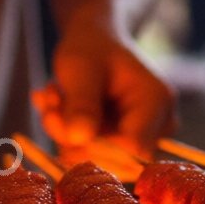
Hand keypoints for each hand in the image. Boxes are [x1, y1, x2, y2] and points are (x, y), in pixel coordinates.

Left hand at [35, 21, 173, 163]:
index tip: (56, 119)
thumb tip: (78, 138)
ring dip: (63, 132)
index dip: (94, 146)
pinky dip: (65, 134)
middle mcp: (157, 126)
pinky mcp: (120, 146)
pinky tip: (55, 105)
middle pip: (114, 158)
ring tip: (50, 97)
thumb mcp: (80, 69)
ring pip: (95, 159)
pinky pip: (88, 155)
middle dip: (71, 136)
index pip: (134, 149)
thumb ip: (81, 103)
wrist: (93, 44)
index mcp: (157, 102)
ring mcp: (140, 138)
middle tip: (47, 104)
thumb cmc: (91, 49)